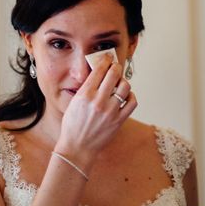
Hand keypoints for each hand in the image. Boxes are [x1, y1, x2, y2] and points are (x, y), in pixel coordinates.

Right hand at [57, 54, 136, 168]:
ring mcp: (110, 111)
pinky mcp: (119, 121)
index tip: (108, 58)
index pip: (99, 70)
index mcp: (85, 95)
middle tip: (116, 67)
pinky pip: (132, 102)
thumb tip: (98, 75)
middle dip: (116, 67)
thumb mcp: (74, 103)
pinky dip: (131, 96)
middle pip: (114, 74)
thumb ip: (86, 89)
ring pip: (125, 87)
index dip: (105, 60)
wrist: (77, 147)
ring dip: (123, 82)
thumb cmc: (72, 126)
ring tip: (120, 83)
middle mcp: (98, 101)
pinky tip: (126, 96)